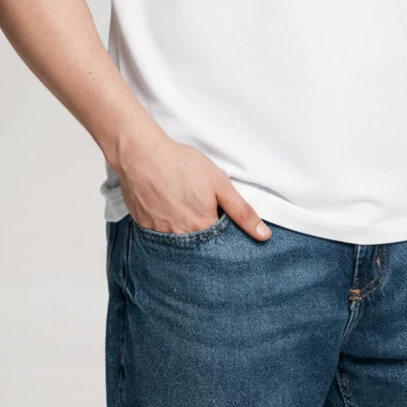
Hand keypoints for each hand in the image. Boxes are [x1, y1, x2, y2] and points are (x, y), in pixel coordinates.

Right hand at [116, 134, 272, 242]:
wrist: (142, 155)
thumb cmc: (181, 165)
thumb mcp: (219, 183)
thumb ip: (242, 212)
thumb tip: (264, 235)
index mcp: (203, 228)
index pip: (220, 248)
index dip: (225, 239)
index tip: (223, 230)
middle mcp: (181, 238)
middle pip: (199, 250)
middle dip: (204, 239)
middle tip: (200, 215)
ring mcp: (160, 236)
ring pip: (179, 246)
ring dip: (185, 235)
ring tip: (183, 213)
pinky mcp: (145, 229)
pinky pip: (160, 239)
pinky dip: (167, 230)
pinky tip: (168, 212)